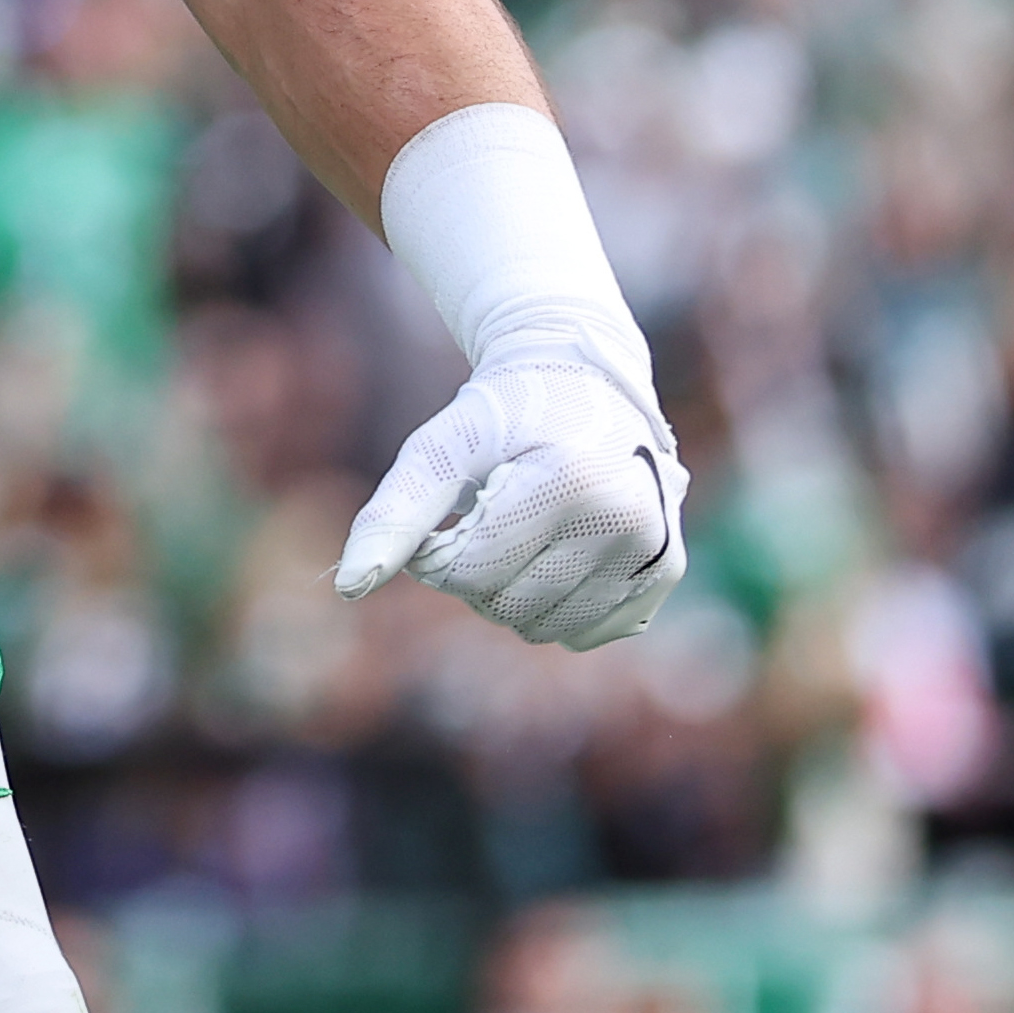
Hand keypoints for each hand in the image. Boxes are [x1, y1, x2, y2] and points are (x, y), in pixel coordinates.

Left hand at [333, 360, 688, 649]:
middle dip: (475, 576)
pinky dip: (554, 607)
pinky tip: (557, 553)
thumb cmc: (502, 414)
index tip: (447, 515)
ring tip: (520, 533)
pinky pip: (585, 633)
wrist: (584, 379)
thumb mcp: (440, 447)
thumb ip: (393, 514)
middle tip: (483, 521)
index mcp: (571, 482)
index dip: (438, 556)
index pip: (473, 573)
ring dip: (513, 594)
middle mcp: (627, 522)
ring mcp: (654, 552)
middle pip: (509, 607)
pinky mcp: (664, 575)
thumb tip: (348, 586)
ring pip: (545, 629)